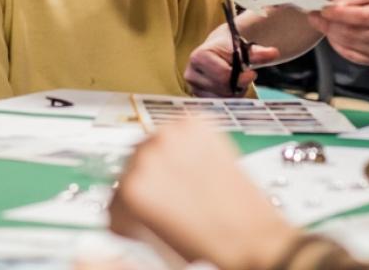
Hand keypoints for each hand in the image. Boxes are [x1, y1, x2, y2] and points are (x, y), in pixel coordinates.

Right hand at [109, 120, 298, 269]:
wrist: (253, 238)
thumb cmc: (209, 245)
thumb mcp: (152, 239)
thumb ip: (128, 217)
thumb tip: (121, 205)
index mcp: (130, 188)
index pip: (115, 193)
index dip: (131, 210)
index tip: (142, 215)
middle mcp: (147, 155)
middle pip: (133, 165)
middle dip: (149, 183)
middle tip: (170, 201)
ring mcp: (173, 134)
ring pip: (156, 145)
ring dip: (167, 161)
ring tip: (188, 184)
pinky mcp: (198, 123)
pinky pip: (181, 130)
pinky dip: (189, 145)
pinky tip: (199, 166)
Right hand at [185, 30, 279, 96]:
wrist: (218, 52)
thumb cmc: (231, 49)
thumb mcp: (245, 48)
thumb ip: (259, 52)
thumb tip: (275, 53)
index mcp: (199, 57)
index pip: (223, 76)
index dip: (241, 78)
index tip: (253, 73)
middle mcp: (191, 73)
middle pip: (223, 89)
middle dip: (238, 85)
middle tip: (243, 76)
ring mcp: (193, 88)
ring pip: (222, 99)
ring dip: (234, 93)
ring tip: (235, 80)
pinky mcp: (198, 98)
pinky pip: (219, 105)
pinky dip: (229, 98)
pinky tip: (230, 88)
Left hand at [310, 0, 368, 64]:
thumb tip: (333, 4)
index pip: (362, 16)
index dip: (340, 14)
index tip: (325, 10)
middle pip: (353, 32)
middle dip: (331, 24)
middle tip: (319, 16)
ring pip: (348, 44)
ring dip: (331, 34)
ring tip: (327, 24)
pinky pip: (349, 55)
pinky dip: (337, 44)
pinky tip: (335, 35)